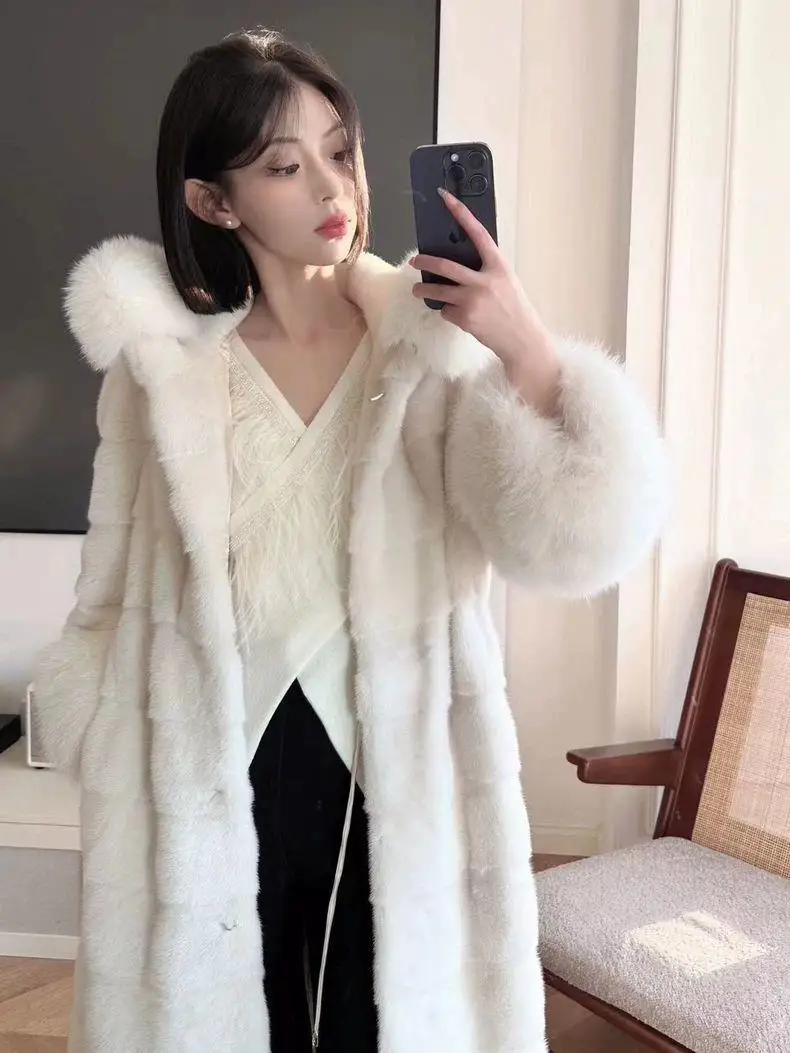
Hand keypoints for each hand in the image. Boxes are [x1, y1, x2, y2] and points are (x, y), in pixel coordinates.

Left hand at [410, 188, 560, 415]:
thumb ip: (487, 270)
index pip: (478, 233)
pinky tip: (462, 317)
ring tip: (416, 291)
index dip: (461, 213)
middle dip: (425, 263)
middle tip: (414, 261)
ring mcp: (473, 300)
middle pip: (445, 266)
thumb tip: (458, 264)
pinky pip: (446, 312)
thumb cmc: (514, 308)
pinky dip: (449, 313)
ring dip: (423, 291)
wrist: (522, 339)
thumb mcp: (506, 281)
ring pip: (438, 292)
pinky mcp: (465, 318)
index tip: (446, 198)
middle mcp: (484, 280)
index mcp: (498, 265)